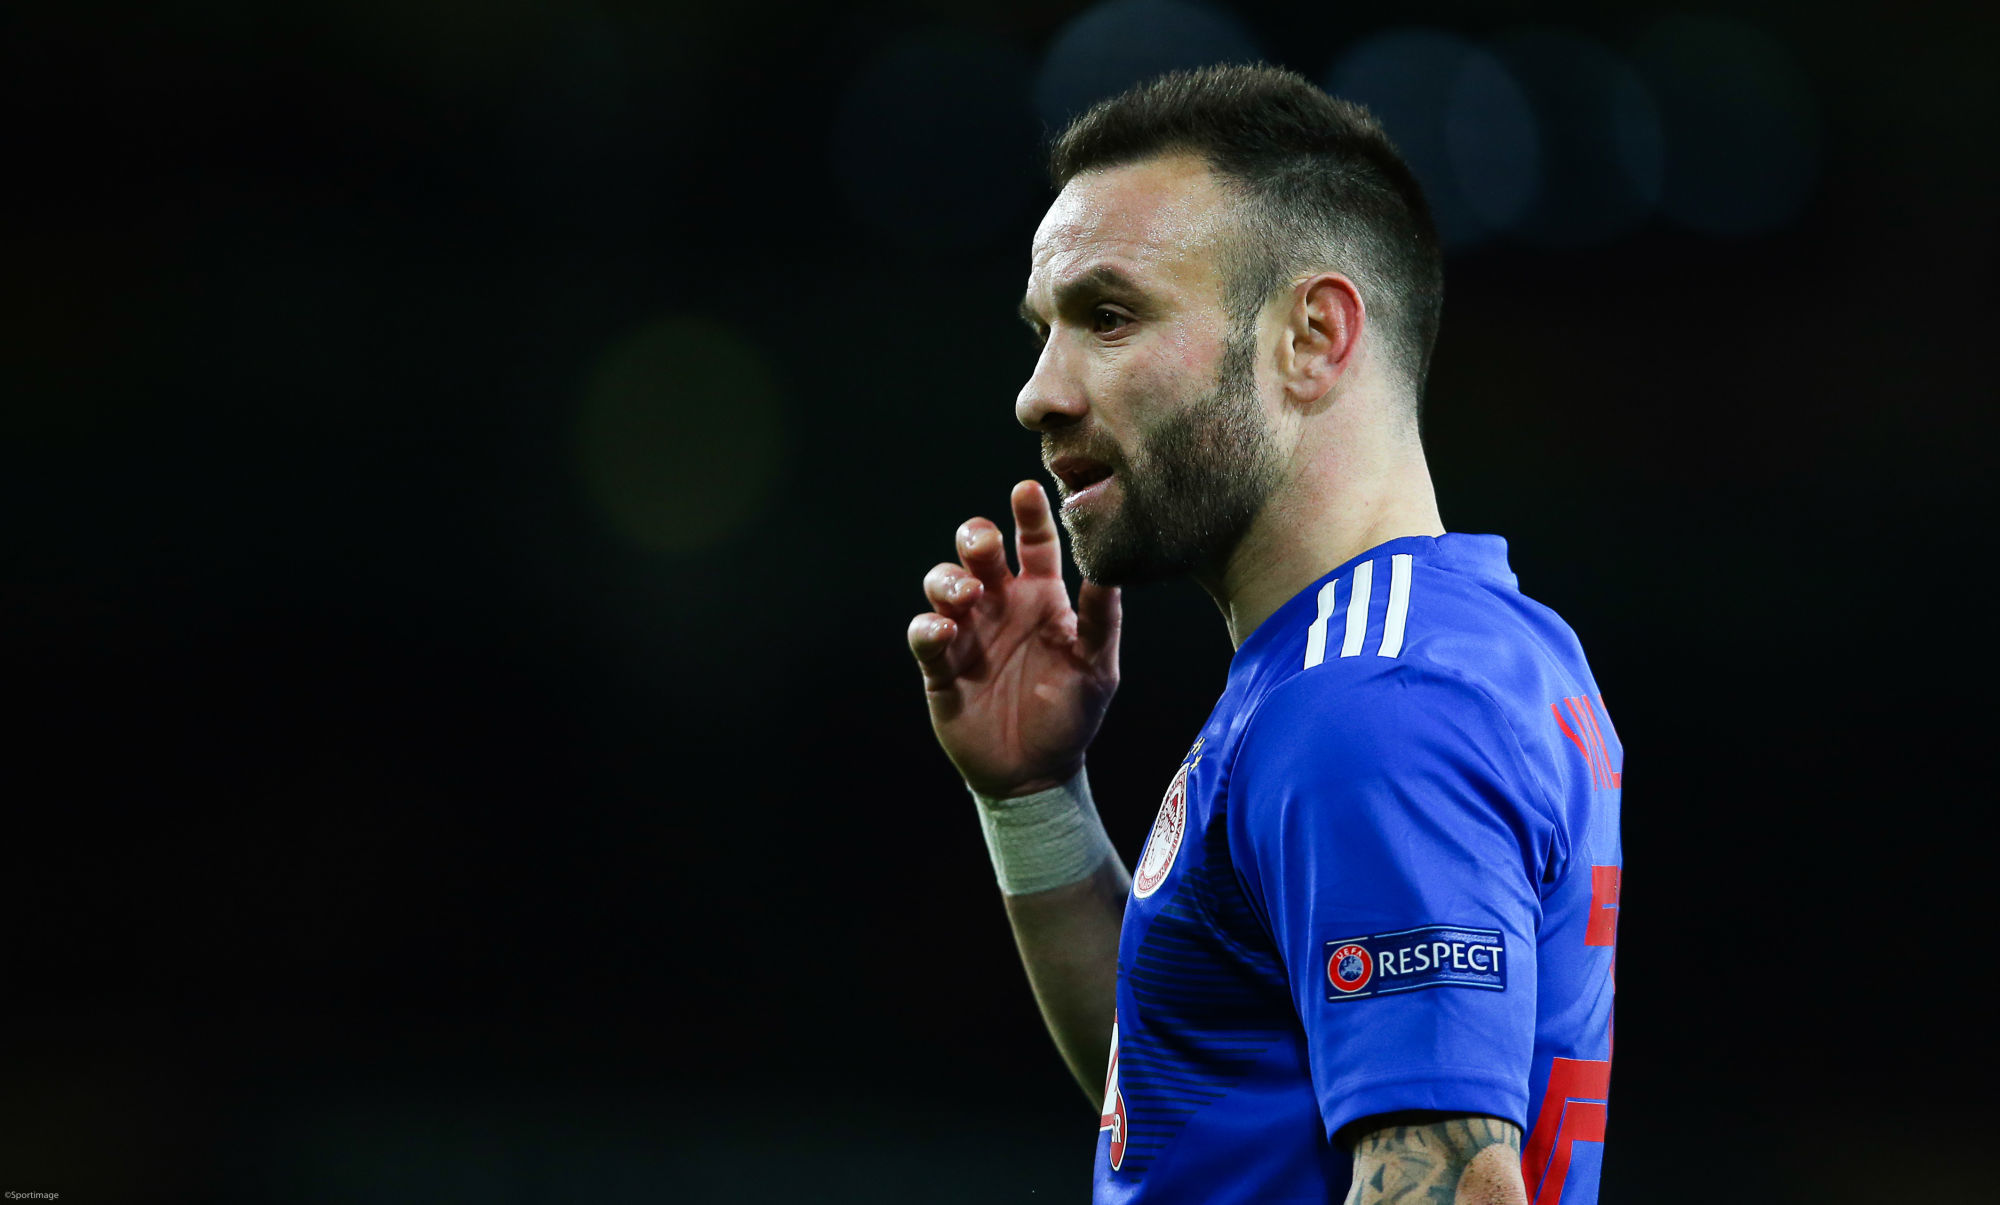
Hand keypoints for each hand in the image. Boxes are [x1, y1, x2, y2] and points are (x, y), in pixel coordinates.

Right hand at [908, 480, 1120, 797]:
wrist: (1038, 772)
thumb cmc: (1072, 714)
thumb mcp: (1098, 668)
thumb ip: (1101, 619)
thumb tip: (1108, 571)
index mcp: (1040, 596)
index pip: (1033, 543)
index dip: (1028, 514)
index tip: (1027, 489)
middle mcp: (1000, 605)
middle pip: (978, 552)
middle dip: (974, 536)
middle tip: (984, 543)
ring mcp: (967, 632)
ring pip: (943, 583)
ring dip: (949, 580)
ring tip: (968, 594)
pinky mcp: (940, 666)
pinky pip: (924, 635)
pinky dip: (928, 627)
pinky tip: (943, 630)